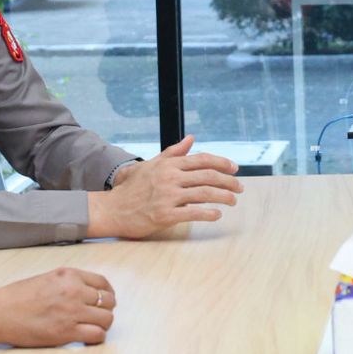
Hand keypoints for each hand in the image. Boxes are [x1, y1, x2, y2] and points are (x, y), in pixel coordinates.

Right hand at [0, 266, 114, 346]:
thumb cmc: (19, 296)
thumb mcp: (48, 277)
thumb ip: (70, 282)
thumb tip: (89, 292)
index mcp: (70, 275)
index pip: (103, 282)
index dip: (108, 292)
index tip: (105, 299)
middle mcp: (74, 291)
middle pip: (109, 301)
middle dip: (107, 308)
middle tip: (98, 315)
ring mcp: (72, 312)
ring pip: (107, 319)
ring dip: (103, 324)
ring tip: (93, 326)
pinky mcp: (66, 332)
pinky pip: (97, 335)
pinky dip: (97, 337)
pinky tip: (87, 336)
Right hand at [86, 136, 242, 238]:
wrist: (112, 209)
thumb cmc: (133, 188)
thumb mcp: (152, 165)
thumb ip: (173, 152)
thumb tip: (191, 138)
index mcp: (169, 165)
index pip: (202, 160)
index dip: (222, 163)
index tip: (235, 169)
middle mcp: (170, 178)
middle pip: (208, 176)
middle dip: (228, 181)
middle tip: (239, 188)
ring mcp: (167, 196)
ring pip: (204, 194)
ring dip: (223, 197)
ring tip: (233, 201)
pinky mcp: (164, 215)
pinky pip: (192, 213)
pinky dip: (208, 213)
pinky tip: (216, 215)